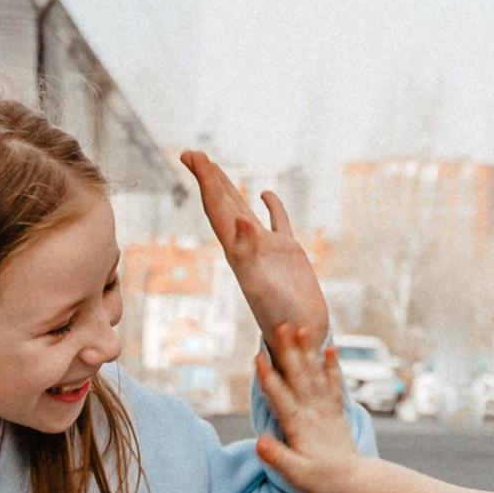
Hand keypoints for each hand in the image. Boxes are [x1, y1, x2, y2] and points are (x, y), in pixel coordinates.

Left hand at [181, 147, 328, 343]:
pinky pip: (277, 222)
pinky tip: (266, 193)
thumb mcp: (263, 286)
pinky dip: (271, 205)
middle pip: (222, 205)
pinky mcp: (288, 253)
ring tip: (215, 168)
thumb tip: (238, 221)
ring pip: (243, 210)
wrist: (302, 338)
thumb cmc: (282, 318)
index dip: (205, 181)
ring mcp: (267, 248)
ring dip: (229, 188)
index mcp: (237, 251)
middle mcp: (247, 246)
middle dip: (208, 179)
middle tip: (191, 153)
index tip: (191, 156)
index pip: (216, 208)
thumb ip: (249, 254)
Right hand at [252, 323, 368, 492]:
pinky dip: (332, 366)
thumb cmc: (321, 480)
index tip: (258, 356)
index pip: (280, 397)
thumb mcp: (295, 474)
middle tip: (281, 326)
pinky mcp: (336, 410)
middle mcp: (314, 411)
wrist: (354, 481)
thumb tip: (259, 442)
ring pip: (315, 375)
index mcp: (299, 425)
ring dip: (308, 352)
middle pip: (298, 377)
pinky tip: (330, 348)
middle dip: (288, 351)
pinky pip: (334, 384)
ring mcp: (326, 409)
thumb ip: (278, 457)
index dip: (268, 377)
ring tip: (302, 328)